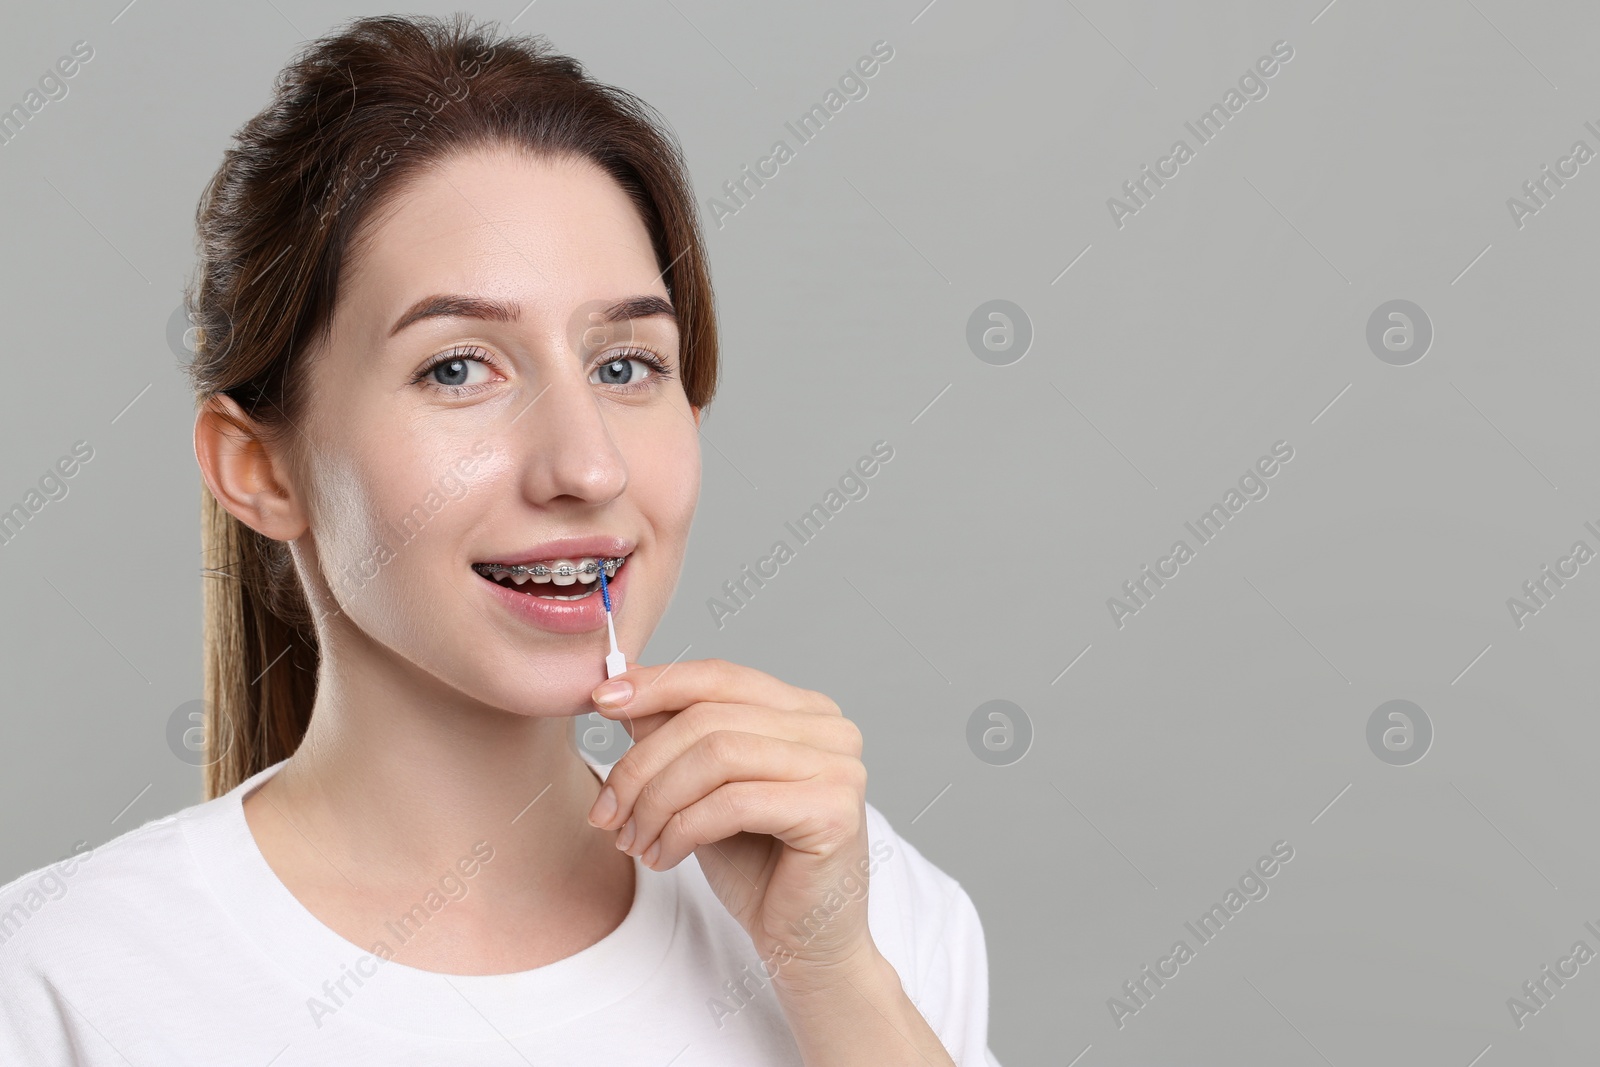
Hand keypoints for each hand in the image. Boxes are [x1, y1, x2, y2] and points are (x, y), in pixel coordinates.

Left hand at [585, 657, 877, 978]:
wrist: (802, 943)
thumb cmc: (758, 866)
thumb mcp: (702, 789)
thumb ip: (676, 736)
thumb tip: (621, 691)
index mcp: (805, 710)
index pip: (720, 676)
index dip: (657, 685)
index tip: (601, 703)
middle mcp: (831, 728)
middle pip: (710, 718)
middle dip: (642, 765)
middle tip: (606, 812)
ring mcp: (839, 766)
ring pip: (716, 755)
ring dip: (657, 801)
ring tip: (633, 841)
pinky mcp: (833, 811)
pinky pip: (733, 802)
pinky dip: (682, 828)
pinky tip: (664, 856)